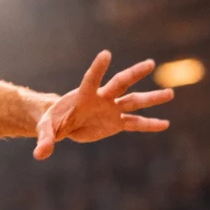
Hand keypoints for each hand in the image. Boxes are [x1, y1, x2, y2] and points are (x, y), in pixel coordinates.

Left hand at [33, 51, 173, 159]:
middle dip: (133, 74)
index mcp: (83, 95)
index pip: (91, 79)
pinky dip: (149, 125)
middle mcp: (102, 98)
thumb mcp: (46, 129)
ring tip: (170, 93)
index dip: (97, 68)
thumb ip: (45, 139)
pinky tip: (165, 124)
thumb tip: (39, 154)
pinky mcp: (116, 123)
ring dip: (151, 99)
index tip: (106, 54)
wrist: (63, 123)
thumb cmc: (53, 121)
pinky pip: (135, 124)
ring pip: (134, 102)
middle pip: (120, 84)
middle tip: (150, 64)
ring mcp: (111, 109)